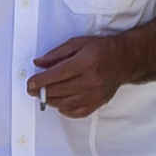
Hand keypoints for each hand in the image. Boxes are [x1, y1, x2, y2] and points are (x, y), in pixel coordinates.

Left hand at [28, 28, 145, 117]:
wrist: (124, 60)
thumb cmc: (101, 49)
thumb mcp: (78, 43)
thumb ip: (57, 53)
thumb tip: (38, 63)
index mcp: (85, 62)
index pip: (57, 75)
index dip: (40, 80)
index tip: (30, 83)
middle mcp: (90, 80)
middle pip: (58, 90)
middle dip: (41, 91)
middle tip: (33, 89)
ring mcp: (94, 94)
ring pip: (64, 103)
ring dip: (50, 100)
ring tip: (45, 94)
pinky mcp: (97, 103)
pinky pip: (75, 112)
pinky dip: (63, 109)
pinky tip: (60, 102)